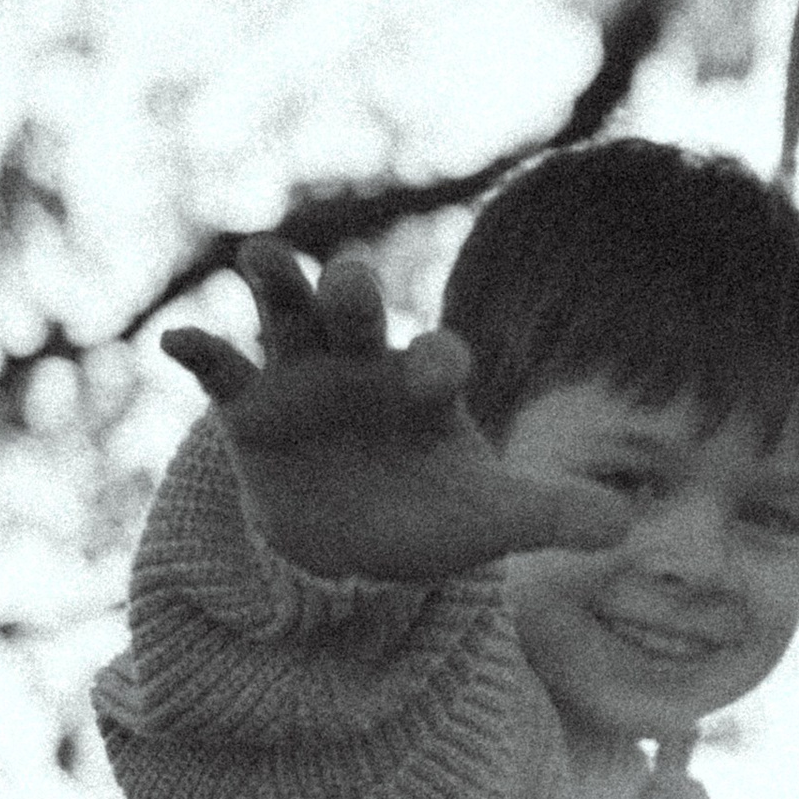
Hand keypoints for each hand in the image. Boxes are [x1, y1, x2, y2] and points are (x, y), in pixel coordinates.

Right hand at [162, 240, 627, 584]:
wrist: (352, 545)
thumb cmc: (427, 514)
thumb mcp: (490, 523)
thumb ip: (550, 515)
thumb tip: (623, 526)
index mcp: (425, 385)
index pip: (436, 360)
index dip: (437, 361)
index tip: (437, 373)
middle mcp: (363, 366)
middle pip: (358, 316)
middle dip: (353, 295)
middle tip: (350, 277)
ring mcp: (303, 380)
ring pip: (287, 317)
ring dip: (276, 285)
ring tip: (261, 253)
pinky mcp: (250, 410)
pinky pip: (223, 372)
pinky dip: (202, 351)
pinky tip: (175, 338)